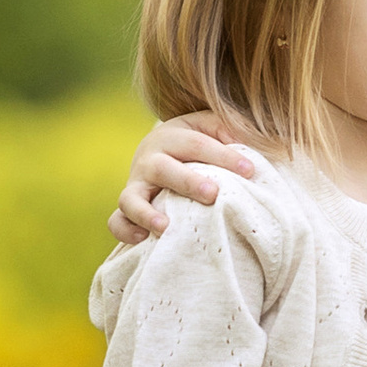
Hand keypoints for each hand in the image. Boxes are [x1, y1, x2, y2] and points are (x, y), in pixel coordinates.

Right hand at [110, 112, 265, 244]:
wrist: (158, 149)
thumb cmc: (195, 142)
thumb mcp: (209, 127)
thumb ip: (228, 129)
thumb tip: (245, 142)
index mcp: (172, 136)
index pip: (198, 144)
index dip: (224, 156)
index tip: (250, 171)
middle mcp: (149, 159)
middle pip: (163, 169)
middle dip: (187, 182)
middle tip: (212, 194)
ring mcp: (135, 185)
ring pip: (130, 198)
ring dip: (146, 213)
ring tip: (165, 227)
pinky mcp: (126, 208)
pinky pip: (117, 221)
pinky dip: (126, 230)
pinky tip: (143, 240)